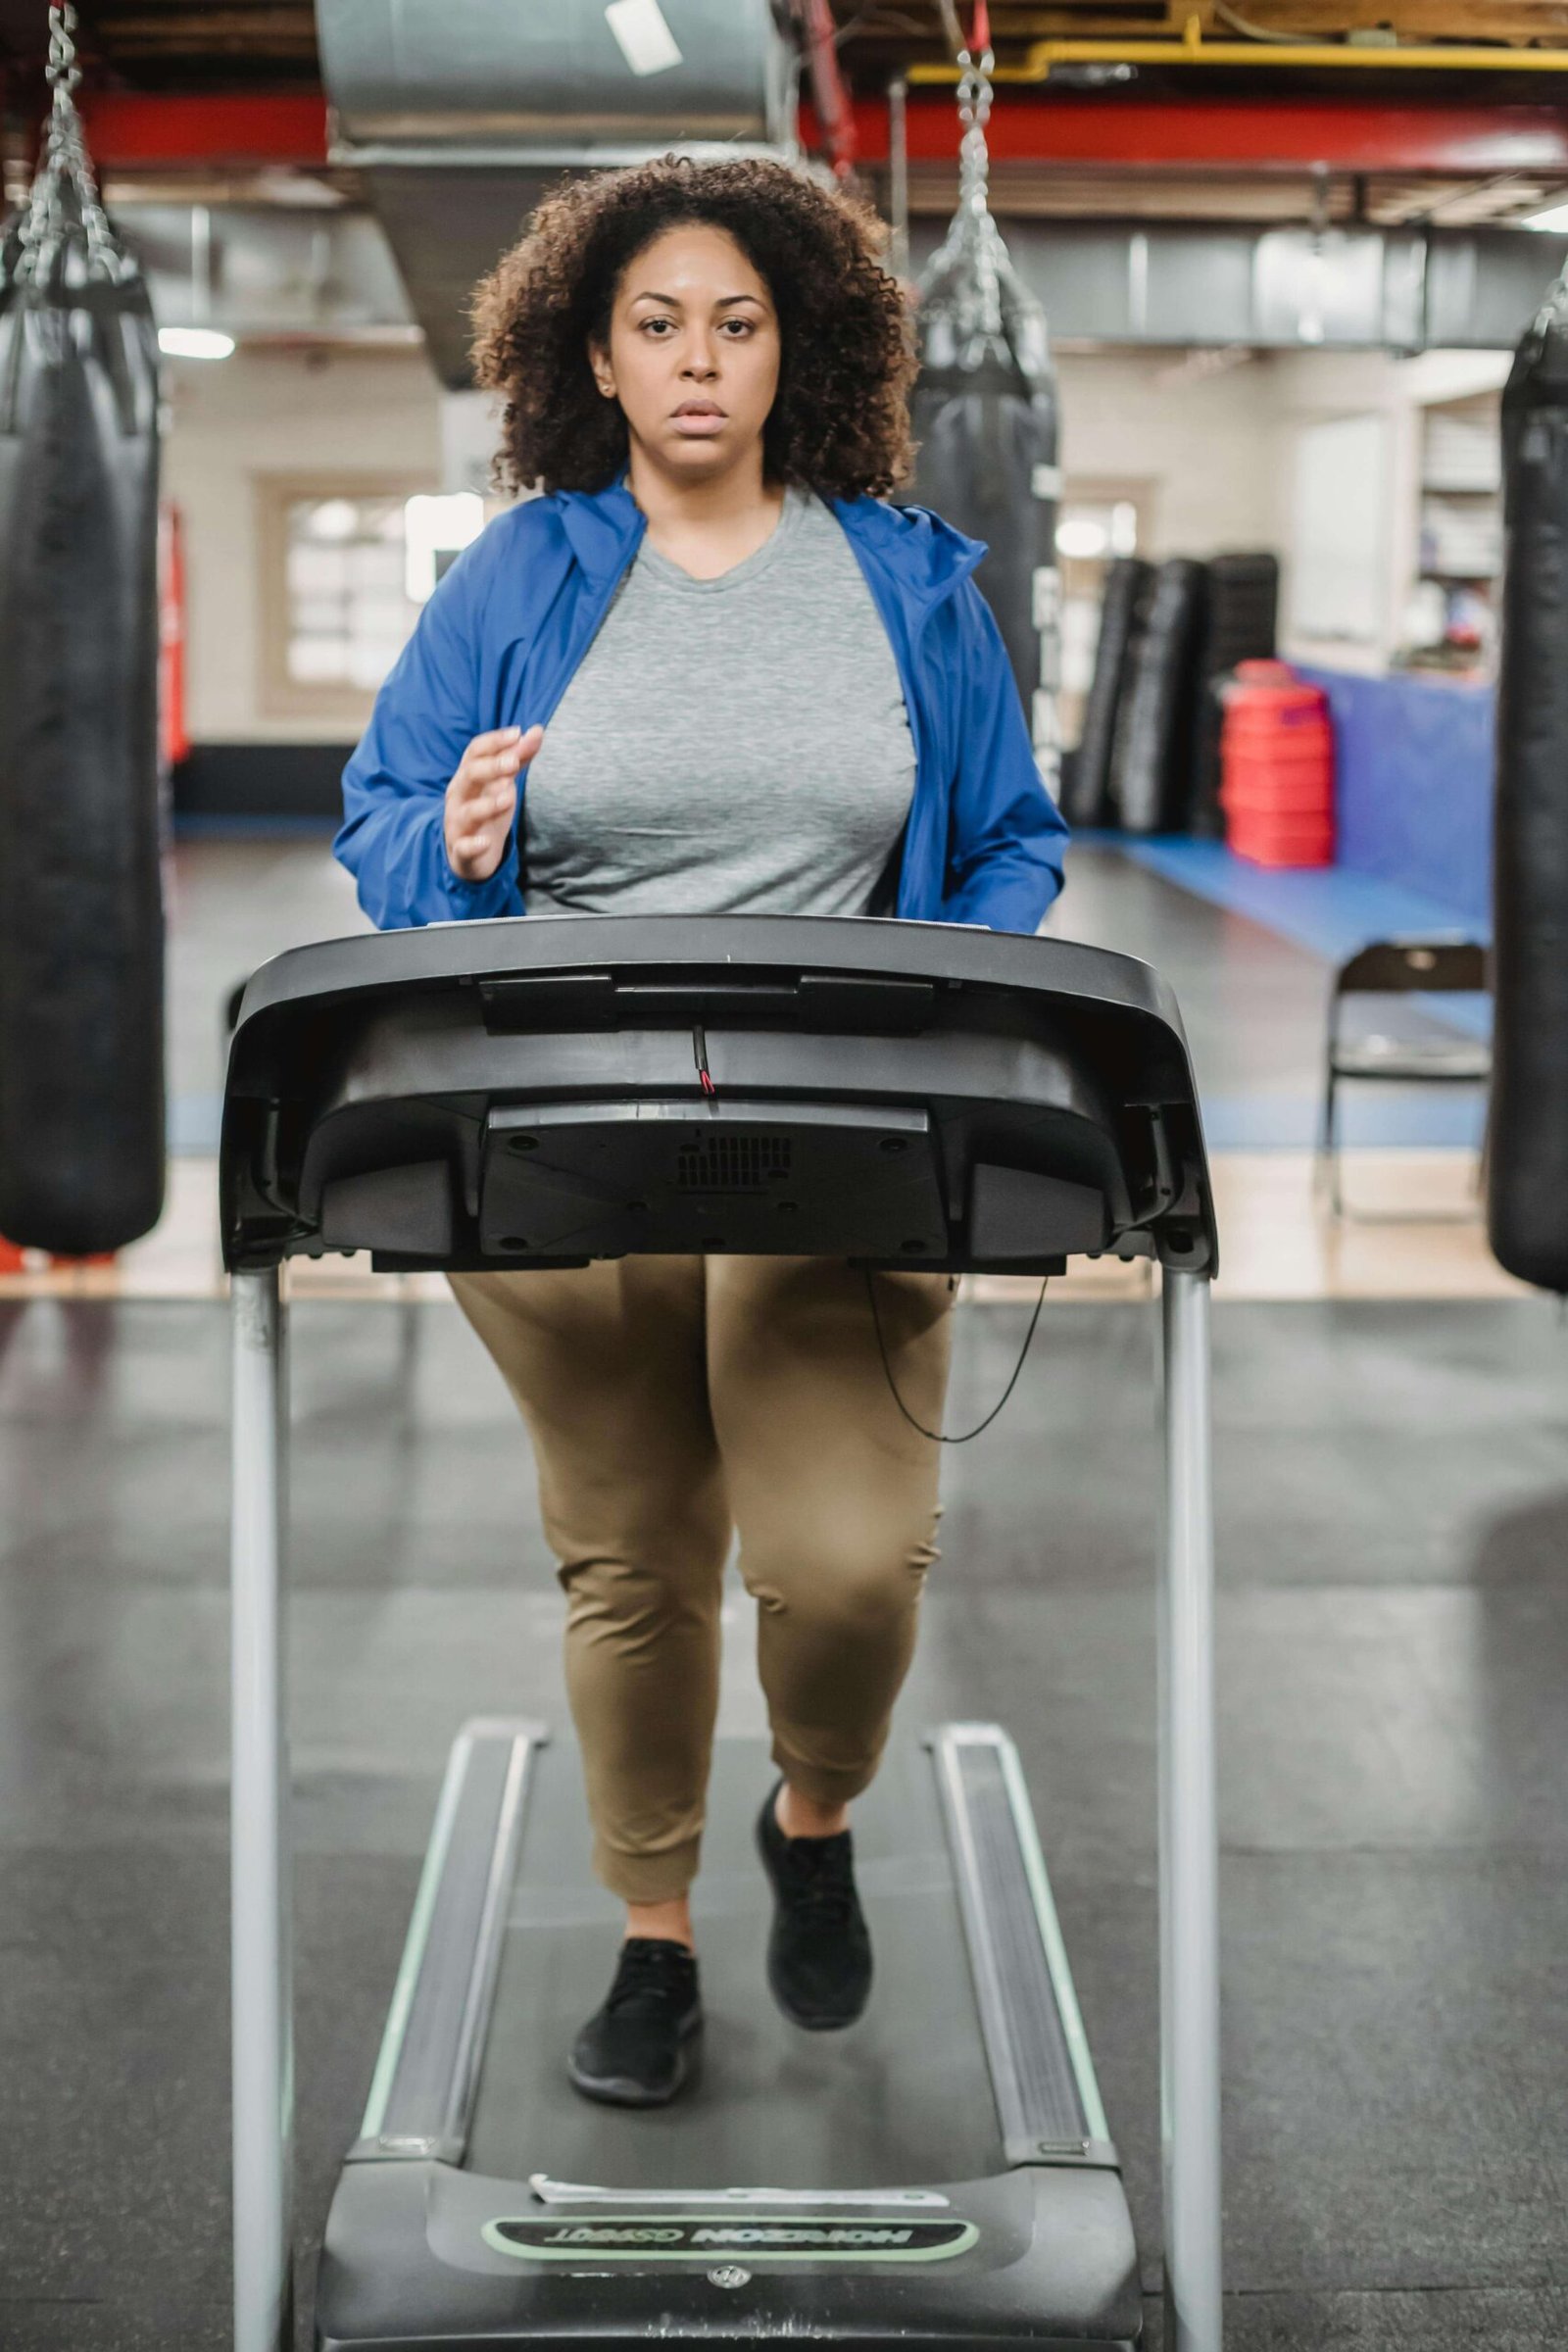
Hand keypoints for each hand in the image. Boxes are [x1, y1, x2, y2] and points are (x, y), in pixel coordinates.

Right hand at [443, 724, 542, 882]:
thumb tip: (537, 730)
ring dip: (487, 804)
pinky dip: (472, 845)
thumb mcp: (503, 783)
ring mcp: (458, 823)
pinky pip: (463, 848)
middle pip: (469, 775)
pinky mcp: (462, 851)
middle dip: (491, 767)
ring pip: (467, 811)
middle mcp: (459, 796)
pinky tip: (485, 842)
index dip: (494, 741)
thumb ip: (518, 758)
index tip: (517, 733)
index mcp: (467, 776)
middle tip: (514, 762)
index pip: (474, 751)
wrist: (469, 854)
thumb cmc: (487, 809)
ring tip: (508, 797)